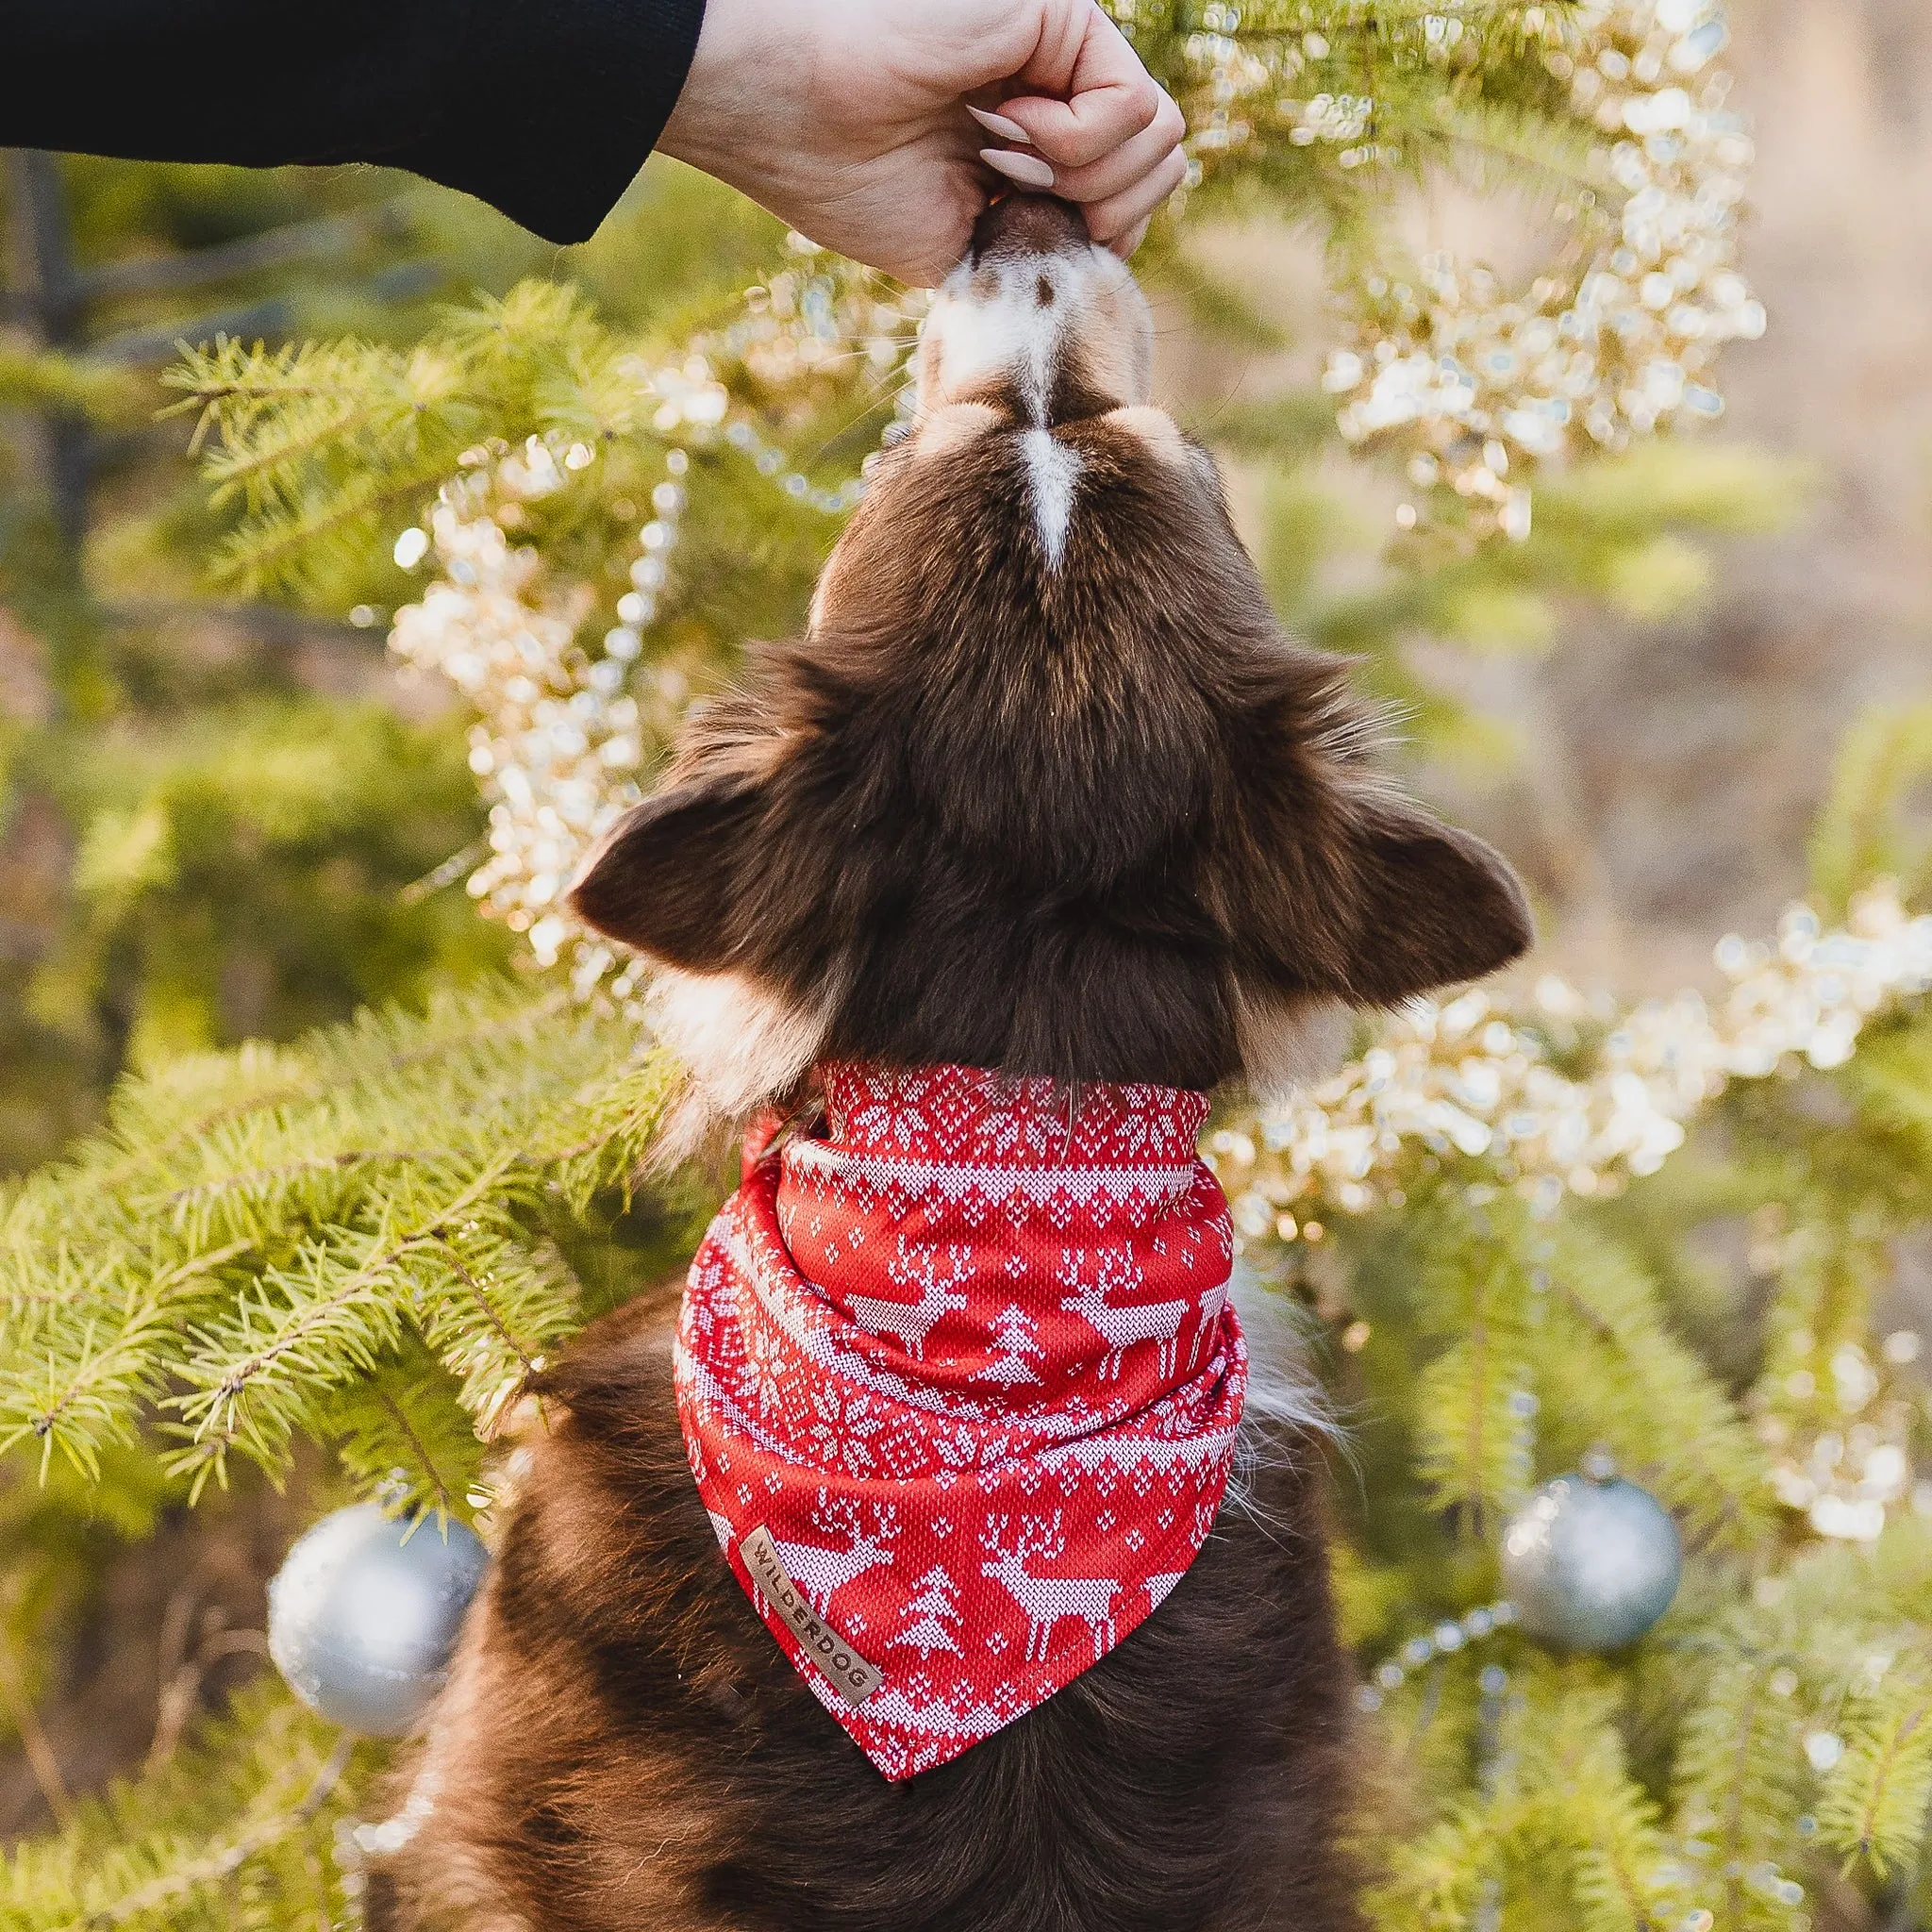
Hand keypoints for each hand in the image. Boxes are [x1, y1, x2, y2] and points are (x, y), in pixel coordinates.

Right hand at [658, 0, 1186, 284]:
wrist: (795, 121)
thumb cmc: (850, 183)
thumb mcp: (970, 245)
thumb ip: (1049, 236)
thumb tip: (1117, 246)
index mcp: (1039, 141)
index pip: (1132, 198)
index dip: (1096, 240)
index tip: (1010, 234)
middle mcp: (1061, 88)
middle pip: (1163, 167)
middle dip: (1098, 214)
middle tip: (1007, 197)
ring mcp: (1066, 48)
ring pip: (1162, 140)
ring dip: (1081, 180)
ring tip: (998, 158)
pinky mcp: (1064, 14)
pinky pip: (1131, 107)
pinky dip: (1070, 143)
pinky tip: (1000, 125)